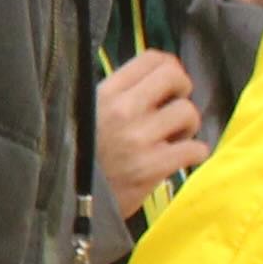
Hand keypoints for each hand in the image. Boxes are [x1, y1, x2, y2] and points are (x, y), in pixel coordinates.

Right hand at [93, 48, 209, 221]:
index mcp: (105, 94)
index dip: (169, 68)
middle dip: (183, 91)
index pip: (151, 59)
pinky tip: (181, 158)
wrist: (67, 204)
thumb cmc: (76, 159)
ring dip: (188, 126)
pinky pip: (195, 149)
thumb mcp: (84, 116)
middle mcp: (123, 110)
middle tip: (174, 108)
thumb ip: (114, 97)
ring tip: (174, 138)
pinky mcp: (153, 167)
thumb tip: (151, 84)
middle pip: (176, 77)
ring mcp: (139, 138)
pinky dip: (195, 153)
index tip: (167, 85)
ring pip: (188, 112)